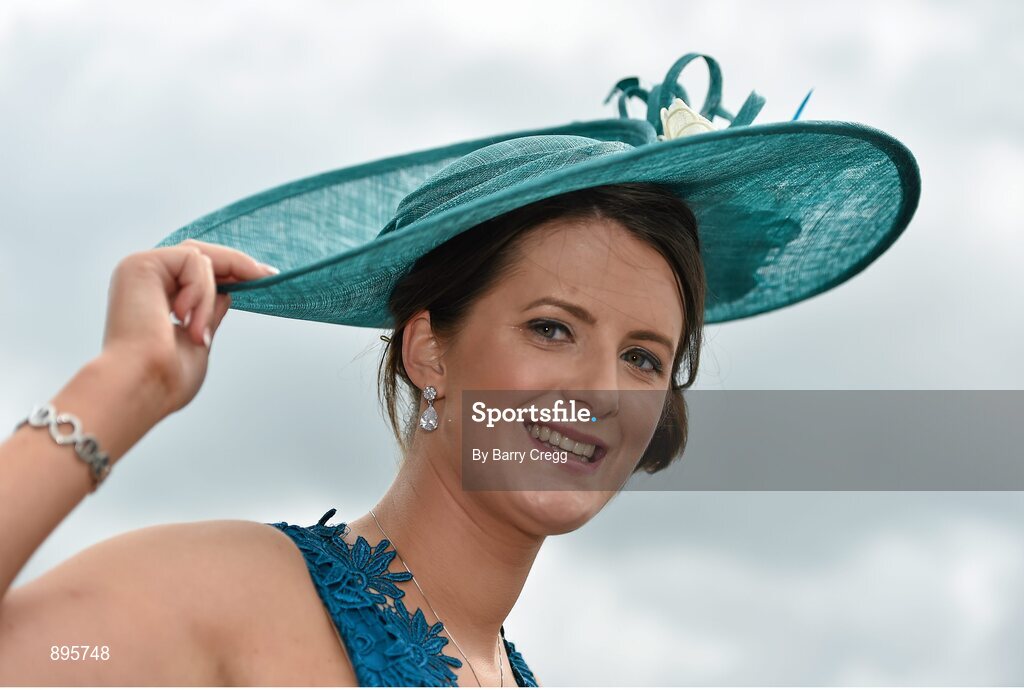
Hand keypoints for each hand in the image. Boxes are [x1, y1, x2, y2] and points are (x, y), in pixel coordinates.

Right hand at [100, 239, 277, 417]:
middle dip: (237, 264)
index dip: (232, 269)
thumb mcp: (198, 340)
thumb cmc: (165, 377)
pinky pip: (192, 260)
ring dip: (209, 297)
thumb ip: (208, 314)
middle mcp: (144, 279)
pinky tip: (184, 319)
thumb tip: (225, 294)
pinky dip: (200, 291)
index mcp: (152, 296)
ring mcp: (140, 269)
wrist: (142, 386)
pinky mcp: (140, 264)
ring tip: (197, 333)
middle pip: (199, 254)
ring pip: (200, 258)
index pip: (196, 270)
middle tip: (267, 275)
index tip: (265, 275)